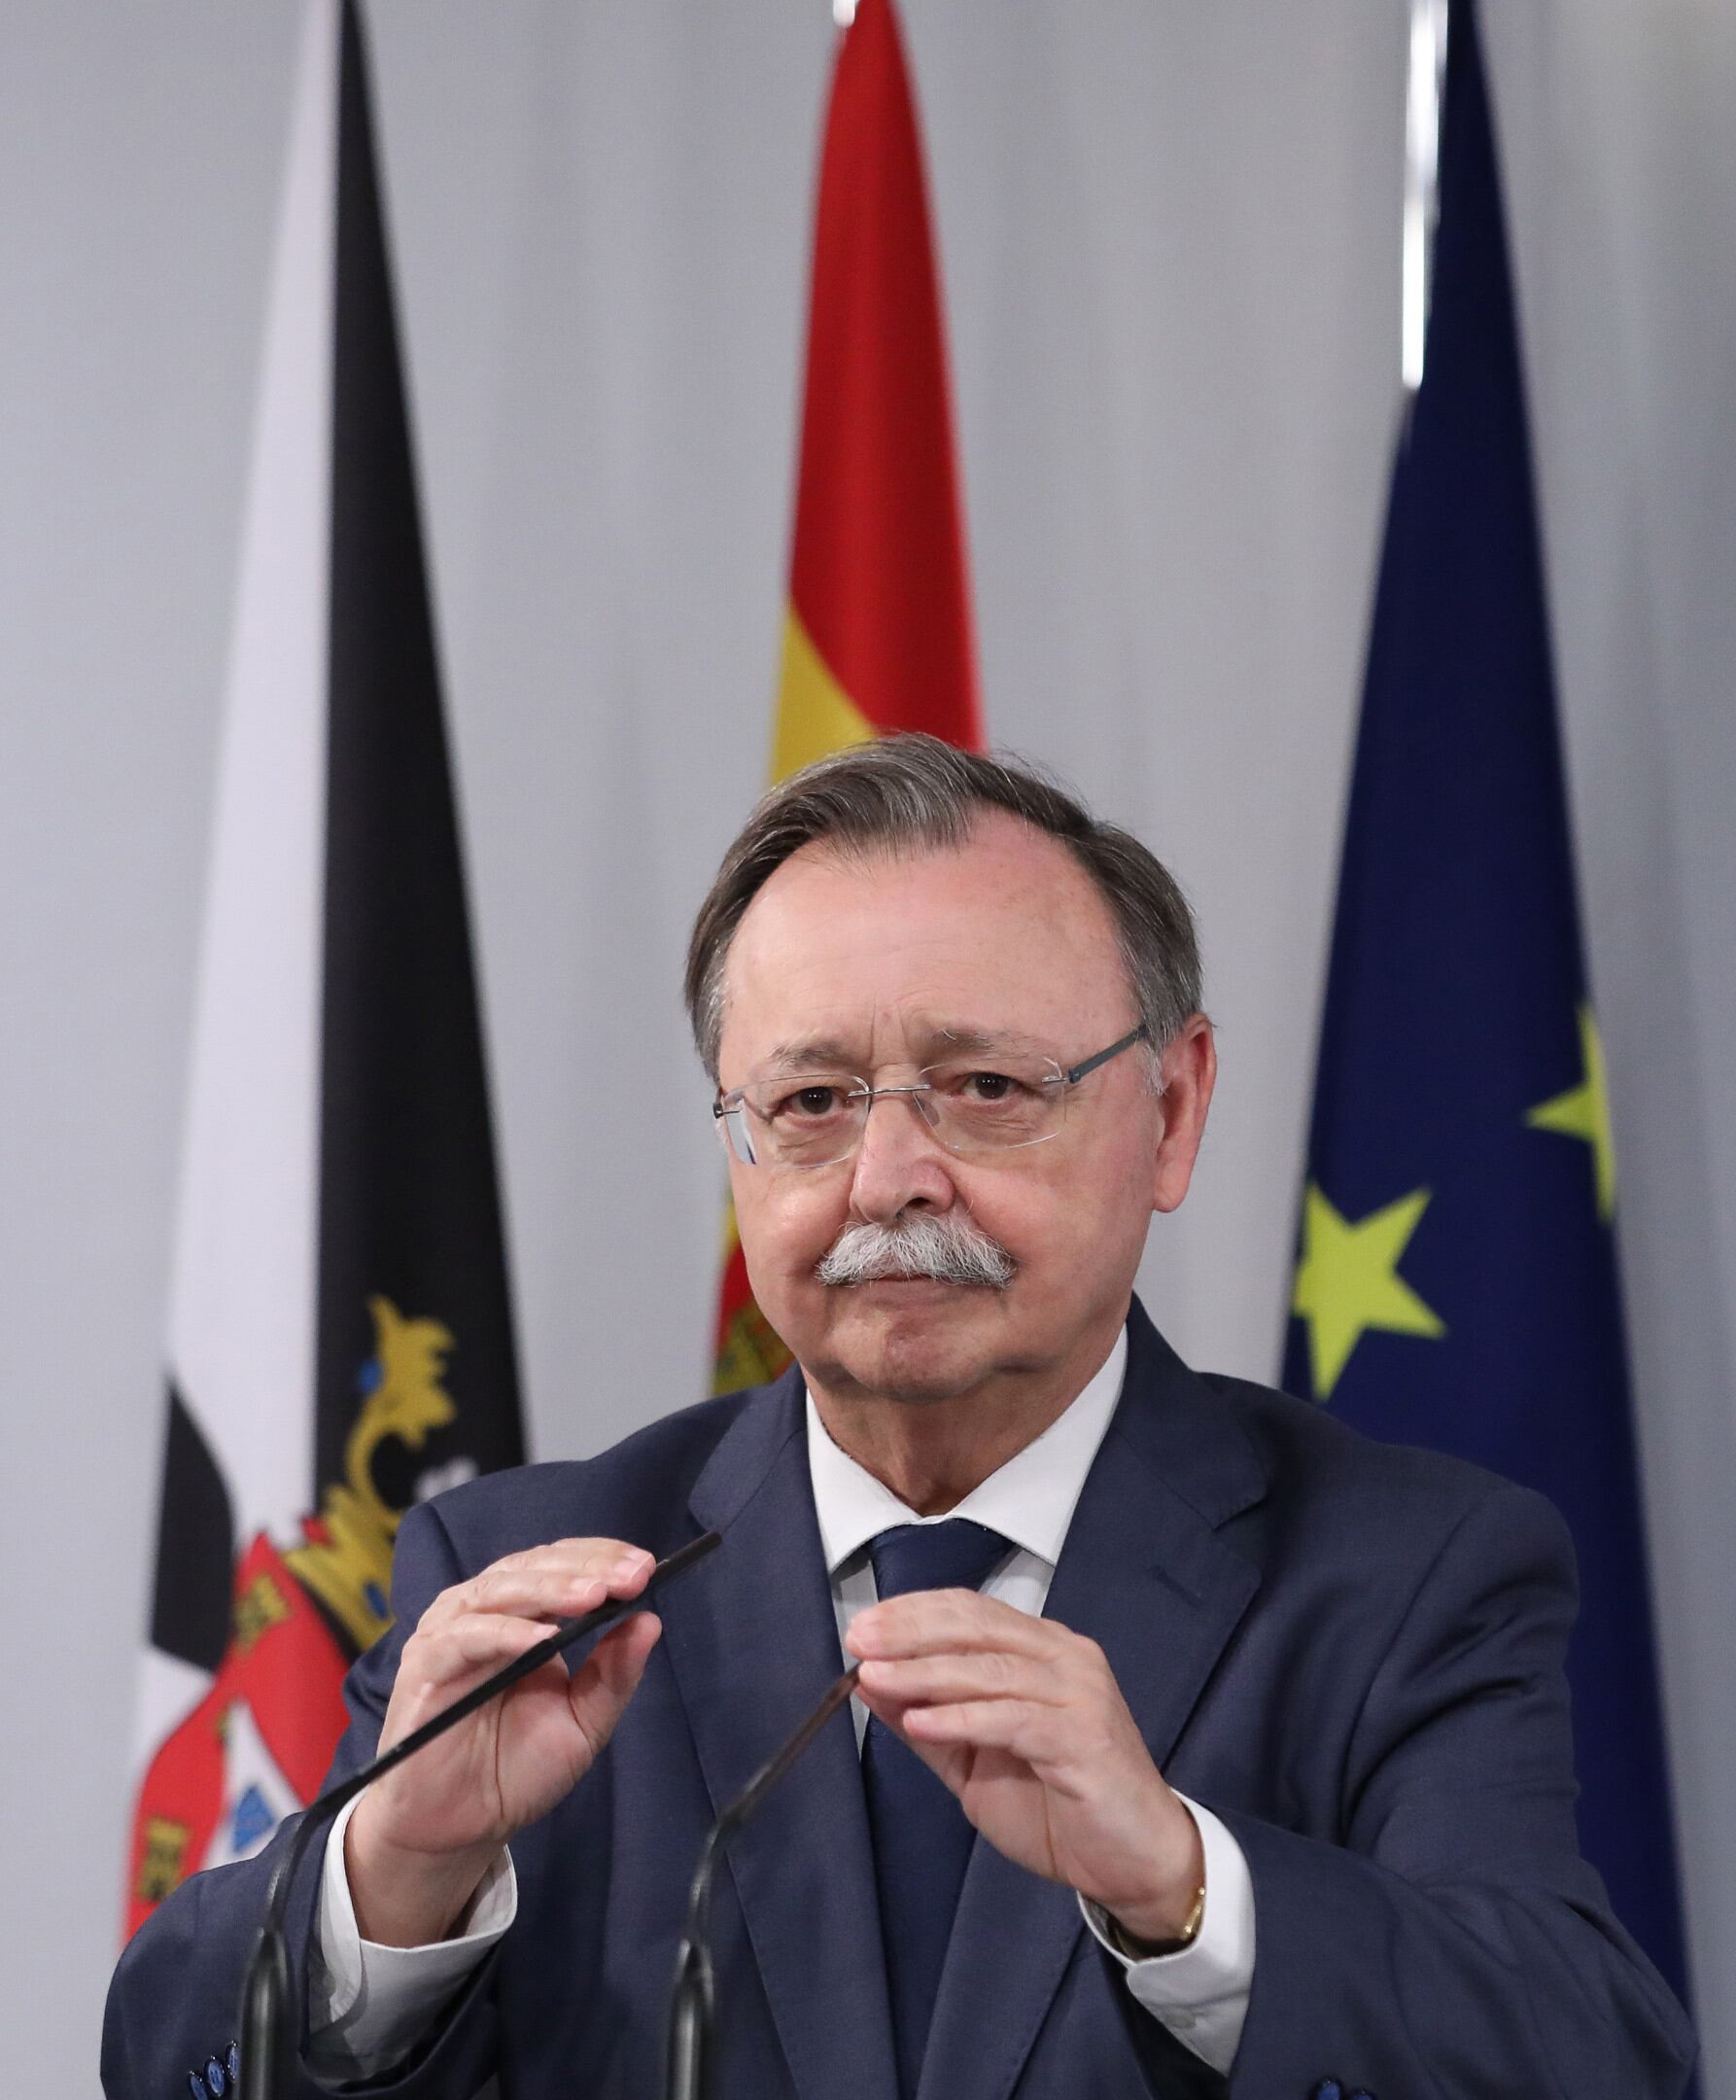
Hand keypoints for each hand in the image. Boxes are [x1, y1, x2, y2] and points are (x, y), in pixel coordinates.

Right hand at [345, 1537, 660, 1946]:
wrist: (460, 1830)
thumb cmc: (516, 1769)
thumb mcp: (582, 1722)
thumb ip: (612, 1674)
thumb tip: (651, 1620)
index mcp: (523, 1614)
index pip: (562, 1565)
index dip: (603, 1558)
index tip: (647, 1567)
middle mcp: (484, 1612)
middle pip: (534, 1567)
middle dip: (587, 1568)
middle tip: (630, 1578)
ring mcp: (450, 1634)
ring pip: (500, 1590)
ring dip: (550, 1589)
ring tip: (593, 1596)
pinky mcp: (425, 1667)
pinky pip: (463, 1638)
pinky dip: (504, 1633)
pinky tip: (542, 1640)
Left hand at [847, 1590, 1203, 1942]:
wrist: (1134, 1862)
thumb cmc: (1059, 1805)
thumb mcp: (974, 1760)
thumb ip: (928, 1718)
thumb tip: (870, 1681)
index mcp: (1043, 1651)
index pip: (971, 1610)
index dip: (914, 1612)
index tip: (865, 1626)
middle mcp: (1065, 1658)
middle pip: (977, 1627)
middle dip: (911, 1631)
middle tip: (862, 1641)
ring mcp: (1079, 1694)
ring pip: (990, 1668)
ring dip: (924, 1672)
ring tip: (876, 1677)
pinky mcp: (1083, 1737)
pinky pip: (1013, 1718)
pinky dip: (962, 1717)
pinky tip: (920, 1722)